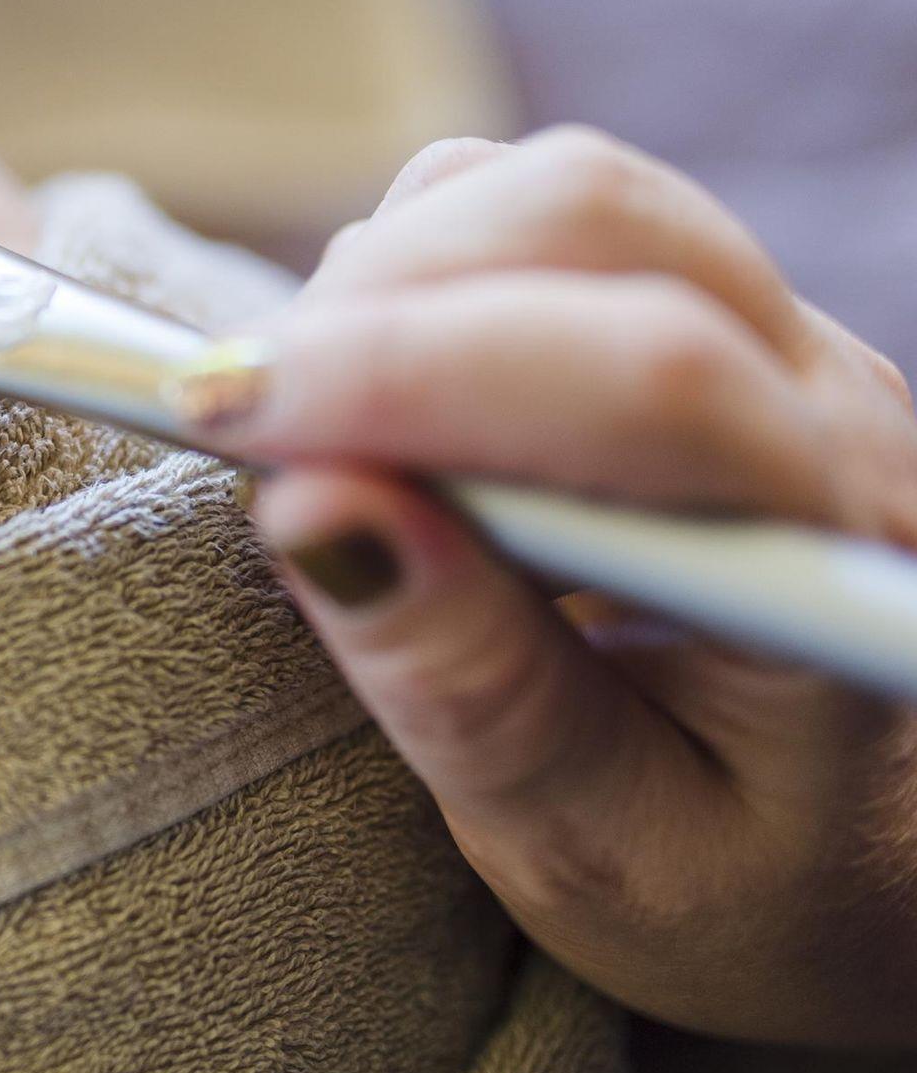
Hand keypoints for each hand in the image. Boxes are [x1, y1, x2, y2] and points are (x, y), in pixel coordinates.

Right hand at [225, 127, 916, 1045]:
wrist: (851, 859)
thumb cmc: (739, 881)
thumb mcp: (603, 851)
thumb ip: (471, 689)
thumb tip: (311, 508)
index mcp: (824, 549)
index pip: (641, 382)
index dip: (406, 372)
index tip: (221, 420)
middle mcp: (829, 400)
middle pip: (594, 218)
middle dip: (375, 294)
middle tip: (230, 415)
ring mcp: (779, 337)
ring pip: (562, 191)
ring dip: (390, 267)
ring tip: (305, 412)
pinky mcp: (710, 314)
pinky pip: (545, 213)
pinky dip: (421, 260)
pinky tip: (378, 383)